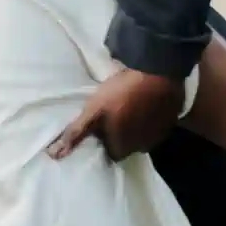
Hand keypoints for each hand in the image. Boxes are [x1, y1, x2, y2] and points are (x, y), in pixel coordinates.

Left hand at [46, 64, 183, 160]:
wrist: (159, 70)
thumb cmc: (122, 93)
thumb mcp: (93, 111)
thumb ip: (75, 133)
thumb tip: (54, 155)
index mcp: (124, 148)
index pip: (110, 153)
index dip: (103, 139)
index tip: (99, 127)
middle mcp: (143, 147)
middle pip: (127, 145)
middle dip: (120, 133)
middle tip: (113, 114)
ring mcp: (160, 134)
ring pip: (142, 134)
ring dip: (136, 124)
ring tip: (128, 105)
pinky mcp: (171, 120)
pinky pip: (157, 123)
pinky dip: (150, 116)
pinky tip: (144, 101)